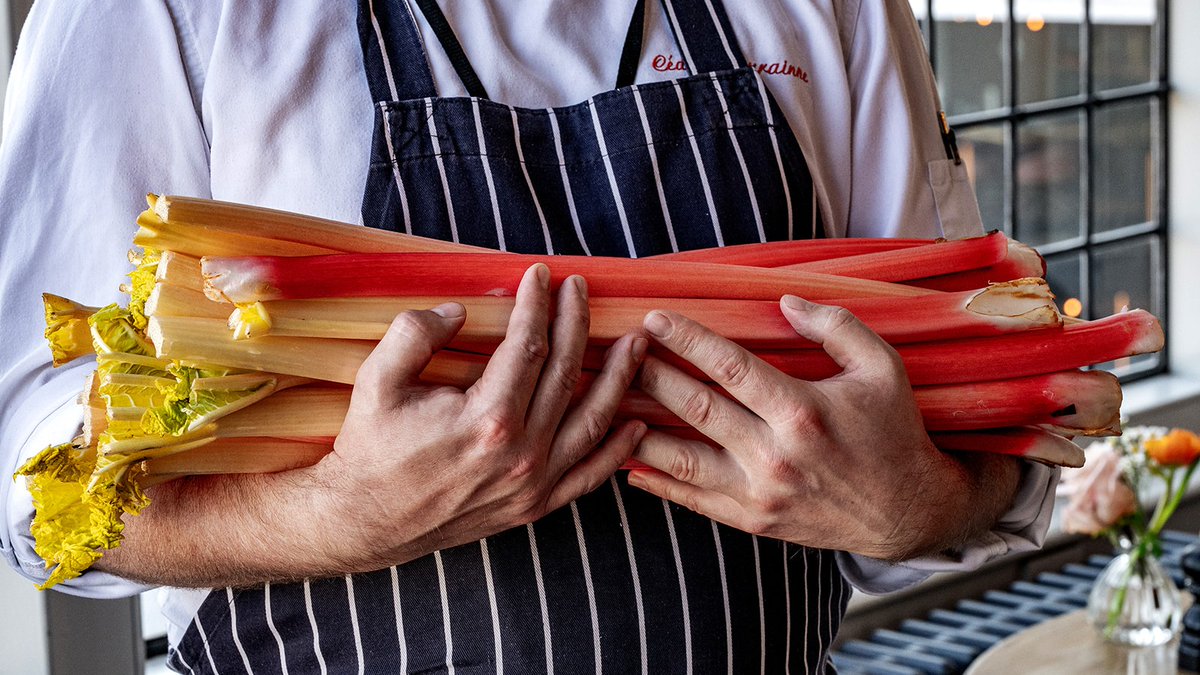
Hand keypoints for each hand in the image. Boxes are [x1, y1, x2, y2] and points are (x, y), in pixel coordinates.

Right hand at [320, 264, 647, 570]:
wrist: (362, 522)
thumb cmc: (369, 450)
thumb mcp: (376, 381)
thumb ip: (415, 334)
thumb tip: (458, 311)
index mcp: (487, 419)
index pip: (529, 346)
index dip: (537, 304)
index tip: (541, 274)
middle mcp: (520, 453)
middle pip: (566, 373)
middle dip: (576, 324)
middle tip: (581, 289)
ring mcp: (532, 484)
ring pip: (591, 422)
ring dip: (618, 379)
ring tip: (637, 344)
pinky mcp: (533, 506)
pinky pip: (588, 476)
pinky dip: (617, 451)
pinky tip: (635, 424)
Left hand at [628, 295, 1012, 560]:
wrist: (908, 513)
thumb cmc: (894, 432)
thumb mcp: (883, 368)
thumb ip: (835, 327)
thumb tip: (784, 301)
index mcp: (802, 411)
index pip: (729, 366)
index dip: (686, 339)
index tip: (653, 317)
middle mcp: (775, 455)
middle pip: (695, 408)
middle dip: (649, 375)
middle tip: (615, 351)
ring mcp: (760, 494)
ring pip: (682, 459)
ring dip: (637, 428)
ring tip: (605, 401)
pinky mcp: (753, 521)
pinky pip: (693, 500)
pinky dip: (657, 482)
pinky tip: (626, 461)